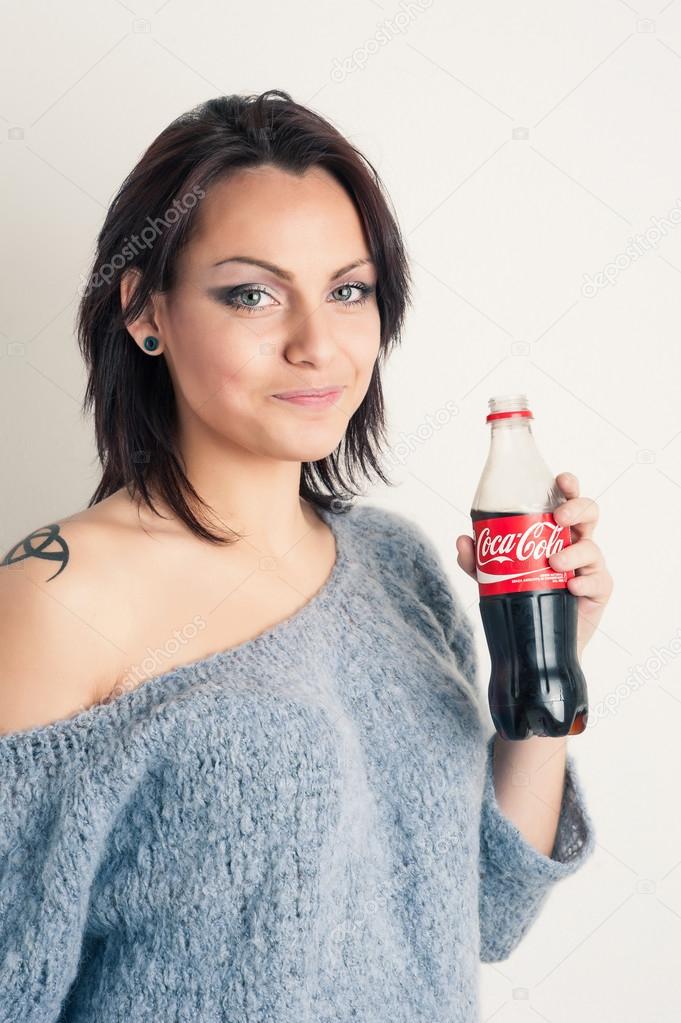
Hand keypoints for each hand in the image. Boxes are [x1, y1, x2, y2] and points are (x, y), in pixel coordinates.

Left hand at [455, 471, 613, 656]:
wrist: (537, 638)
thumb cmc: (522, 595)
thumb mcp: (493, 577)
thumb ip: (477, 560)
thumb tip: (463, 540)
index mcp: (554, 530)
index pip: (565, 500)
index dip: (568, 486)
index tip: (560, 480)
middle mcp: (576, 543)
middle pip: (589, 514)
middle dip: (577, 508)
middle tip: (559, 518)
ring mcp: (590, 566)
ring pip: (592, 548)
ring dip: (574, 552)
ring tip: (554, 561)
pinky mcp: (598, 590)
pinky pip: (597, 581)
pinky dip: (584, 582)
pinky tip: (571, 587)